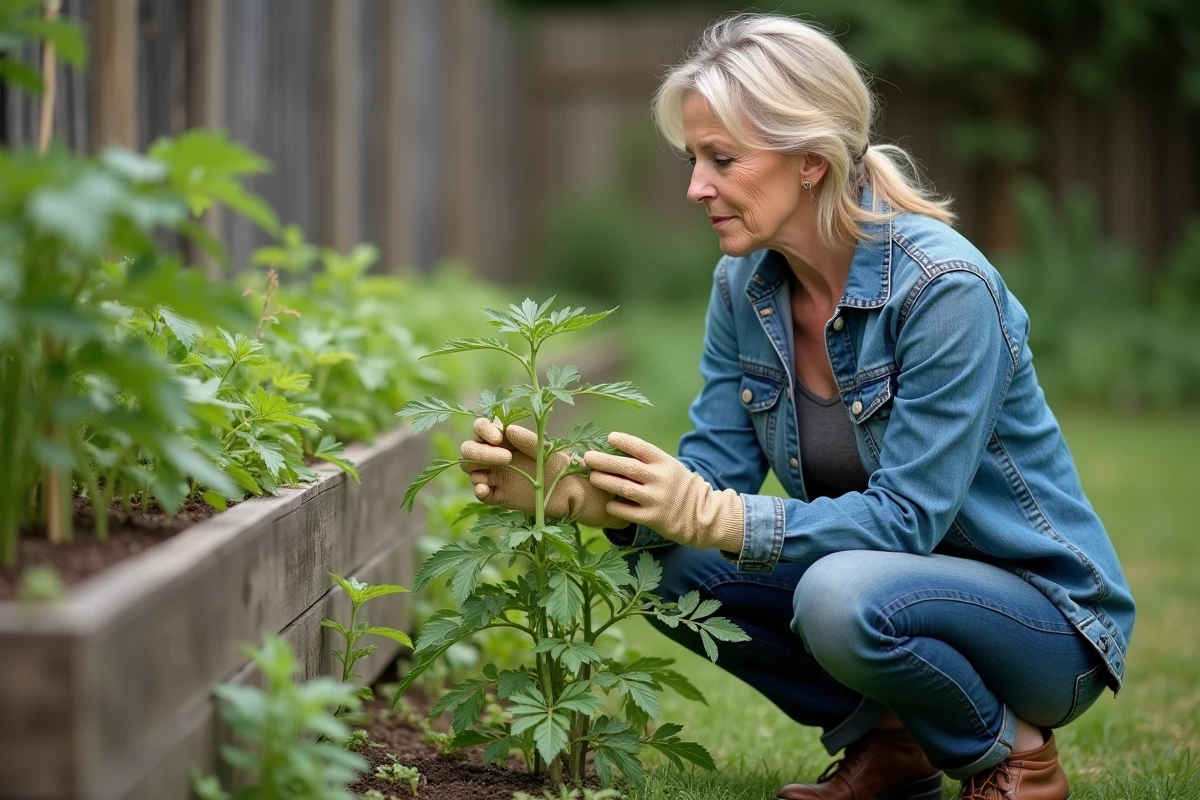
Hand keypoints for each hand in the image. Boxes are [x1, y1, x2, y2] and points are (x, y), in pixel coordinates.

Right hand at [459, 418, 626, 529]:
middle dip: (480, 452)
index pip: (481, 428)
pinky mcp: (498, 495)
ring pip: (470, 469)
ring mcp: (495, 475)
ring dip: (475, 470)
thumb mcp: (546, 449)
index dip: (484, 430)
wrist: (571, 491)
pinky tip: (484, 489)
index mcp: (504, 438)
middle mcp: (495, 454)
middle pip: (469, 449)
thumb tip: (508, 430)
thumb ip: (527, 440)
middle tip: (506, 458)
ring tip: (487, 478)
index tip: (498, 437)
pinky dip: (479, 491)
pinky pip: (481, 493)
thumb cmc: (559, 463)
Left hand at [583, 432, 743, 551]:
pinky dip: (615, 507)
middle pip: (628, 467)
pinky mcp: (653, 519)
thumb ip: (648, 461)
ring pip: (625, 488)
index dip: (625, 441)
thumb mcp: (670, 467)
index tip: (609, 437)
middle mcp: (660, 479)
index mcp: (665, 463)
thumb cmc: (679, 487)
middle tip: (588, 457)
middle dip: (605, 461)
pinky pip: (628, 512)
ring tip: (592, 477)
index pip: (643, 448)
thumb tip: (615, 451)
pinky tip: (606, 504)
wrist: (702, 515)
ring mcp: (657, 499)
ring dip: (605, 481)